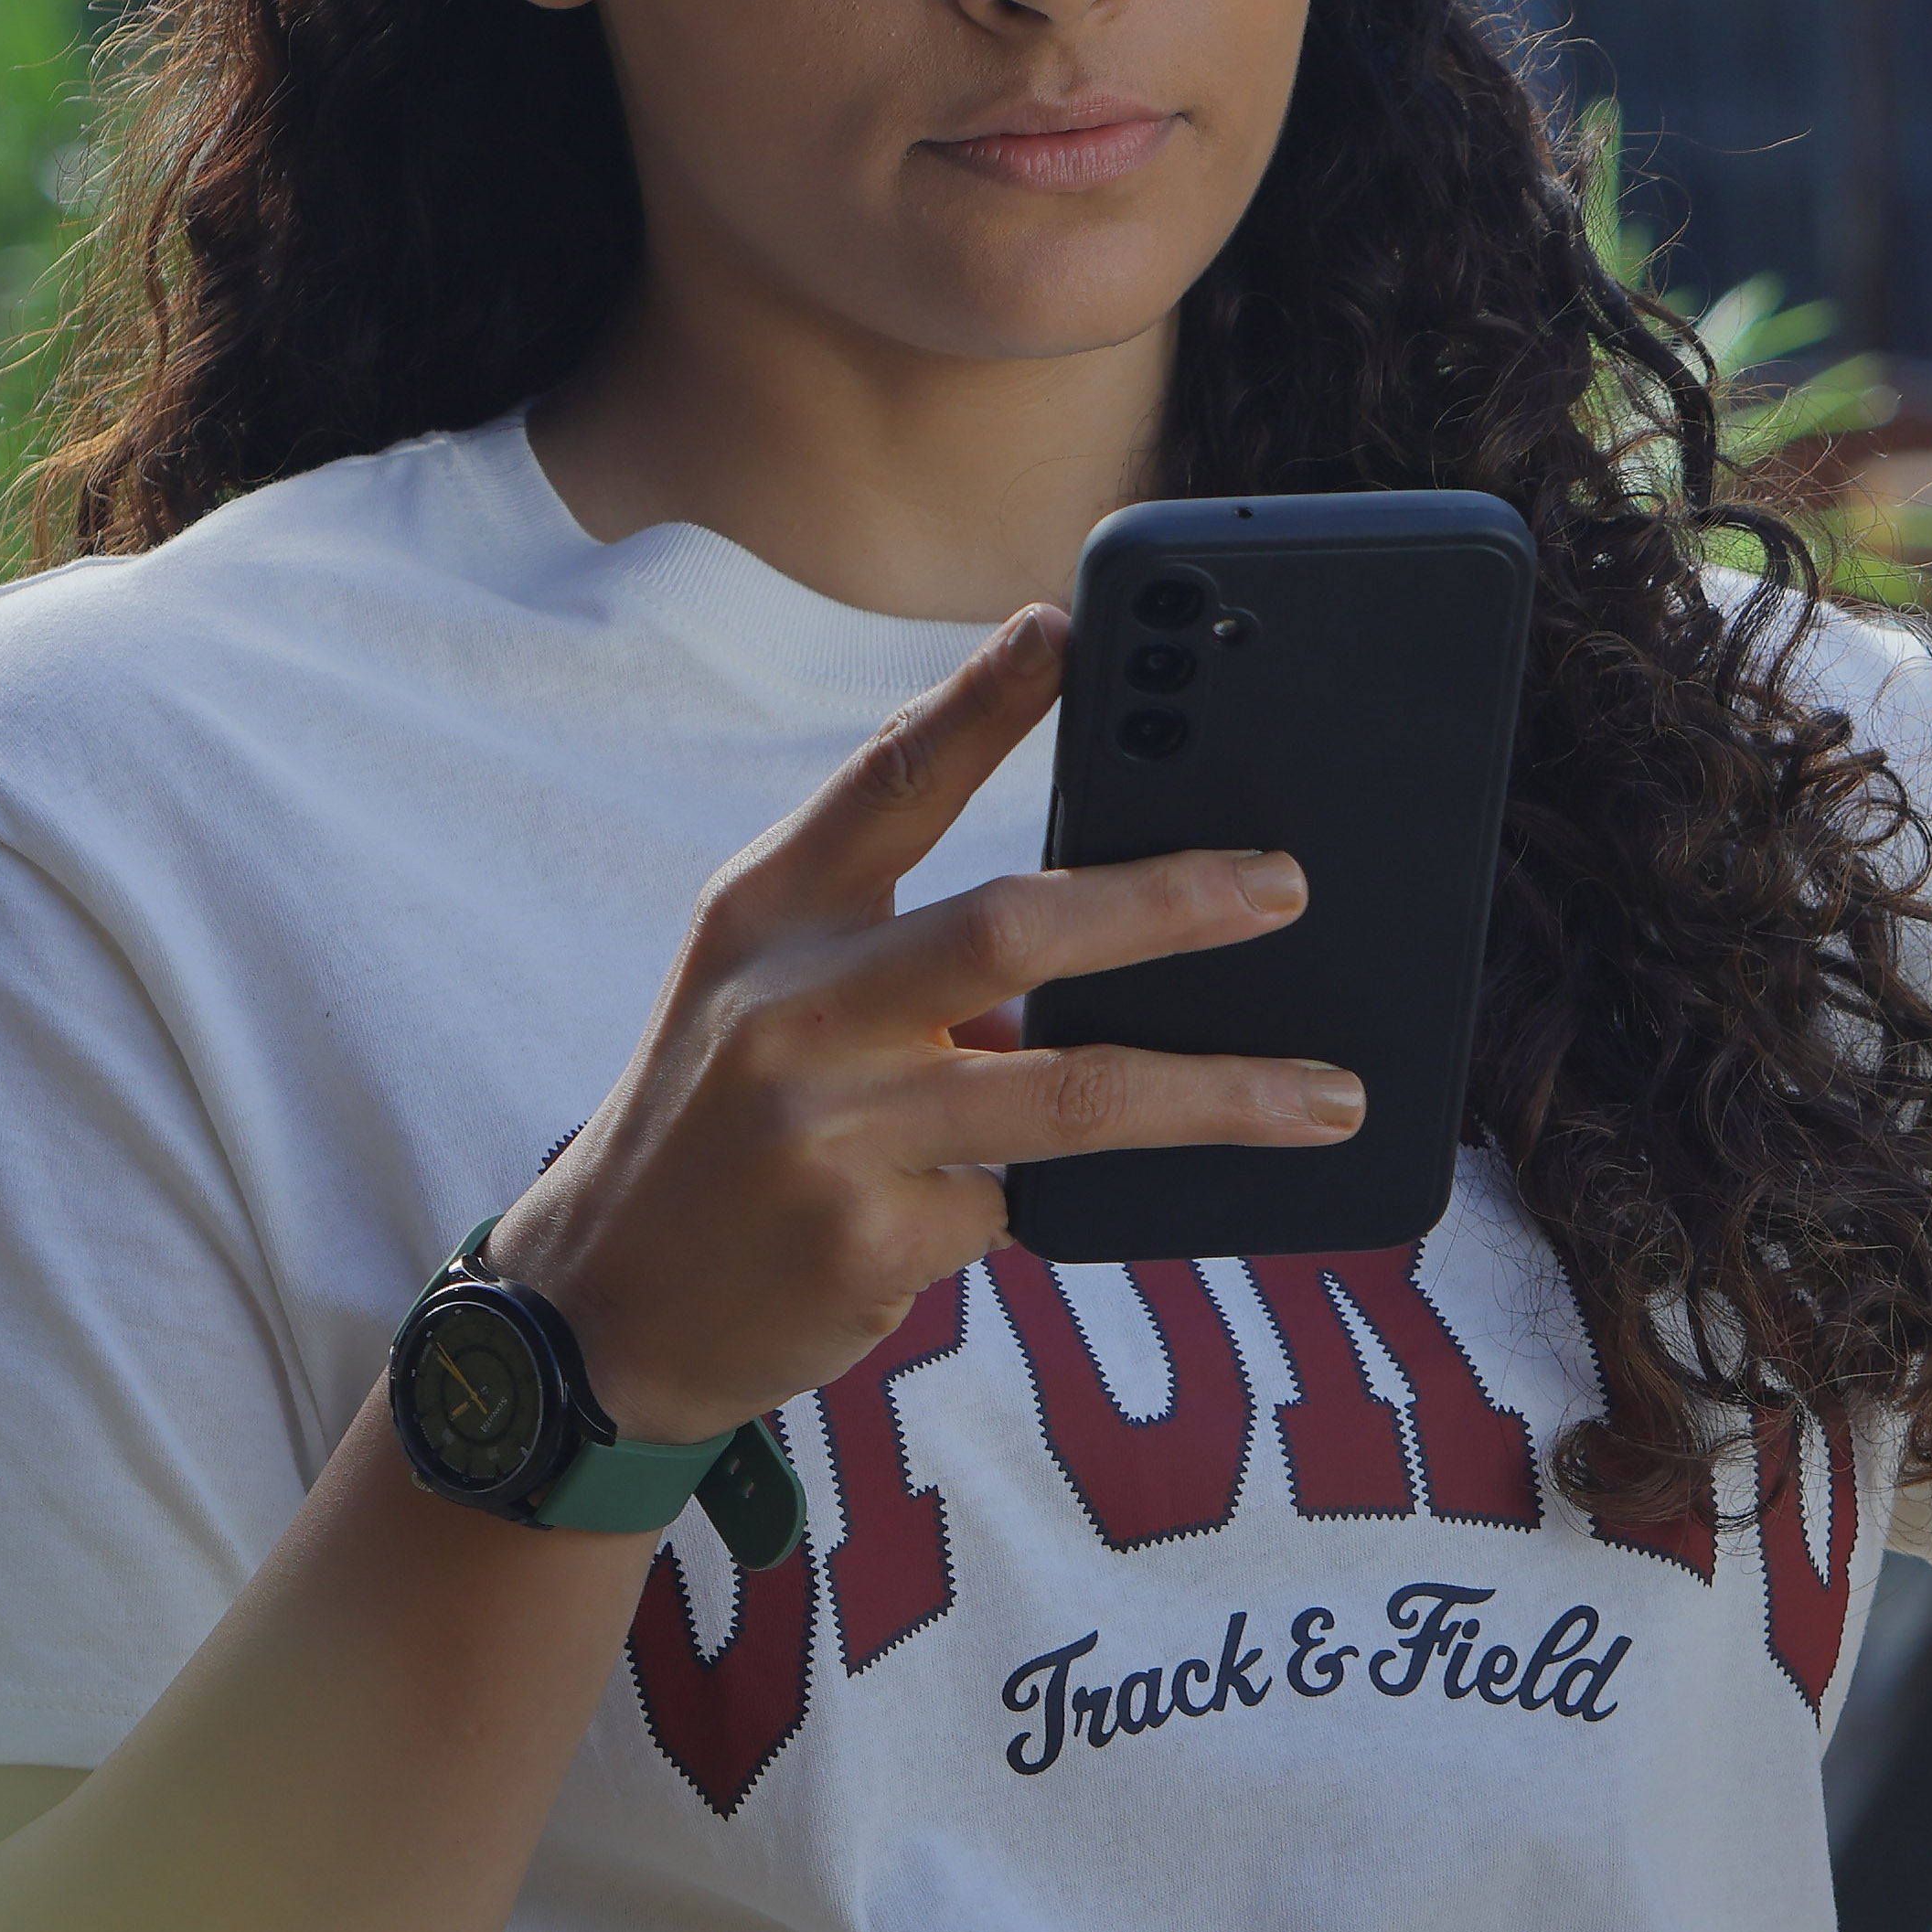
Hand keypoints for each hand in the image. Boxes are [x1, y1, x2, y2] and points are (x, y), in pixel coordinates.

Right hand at [491, 607, 1358, 1440]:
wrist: (603, 1305)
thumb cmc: (720, 1120)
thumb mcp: (761, 989)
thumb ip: (893, 927)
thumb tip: (1090, 900)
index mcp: (767, 917)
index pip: (887, 783)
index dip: (978, 700)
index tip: (1065, 625)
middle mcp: (791, 1009)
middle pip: (1013, 929)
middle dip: (1167, 903)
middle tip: (1285, 887)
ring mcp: (829, 1131)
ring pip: (1074, 1095)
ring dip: (1221, 1097)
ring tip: (1329, 1098)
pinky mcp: (871, 1241)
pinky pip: (1025, 1205)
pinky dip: (1066, 1200)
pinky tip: (1091, 1207)